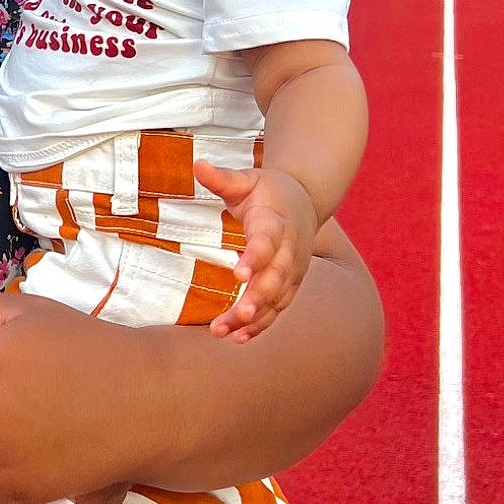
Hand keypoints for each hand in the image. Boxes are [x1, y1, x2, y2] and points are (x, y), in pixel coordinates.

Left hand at [192, 160, 317, 339]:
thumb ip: (222, 177)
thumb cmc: (268, 191)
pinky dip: (261, 325)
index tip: (238, 272)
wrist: (306, 201)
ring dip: (254, 318)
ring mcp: (292, 271)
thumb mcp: (247, 179)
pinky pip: (278, 308)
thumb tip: (197, 164)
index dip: (255, 257)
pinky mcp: (289, 285)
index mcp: (276, 222)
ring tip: (226, 333)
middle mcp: (290, 250)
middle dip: (258, 297)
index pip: (268, 241)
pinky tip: (239, 339)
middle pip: (276, 277)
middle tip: (238, 315)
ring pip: (276, 298)